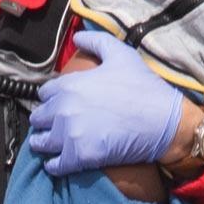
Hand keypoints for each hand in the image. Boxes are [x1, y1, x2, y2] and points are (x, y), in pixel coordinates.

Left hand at [28, 31, 183, 173]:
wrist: (164, 121)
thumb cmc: (144, 87)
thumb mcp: (121, 54)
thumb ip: (96, 41)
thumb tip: (77, 37)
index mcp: (69, 84)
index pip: (45, 93)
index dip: (52, 98)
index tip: (59, 103)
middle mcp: (63, 109)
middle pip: (39, 117)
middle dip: (46, 120)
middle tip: (54, 125)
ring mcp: (69, 135)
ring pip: (41, 142)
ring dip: (44, 142)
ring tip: (52, 145)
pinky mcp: (79, 157)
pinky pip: (54, 165)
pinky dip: (54, 165)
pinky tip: (58, 163)